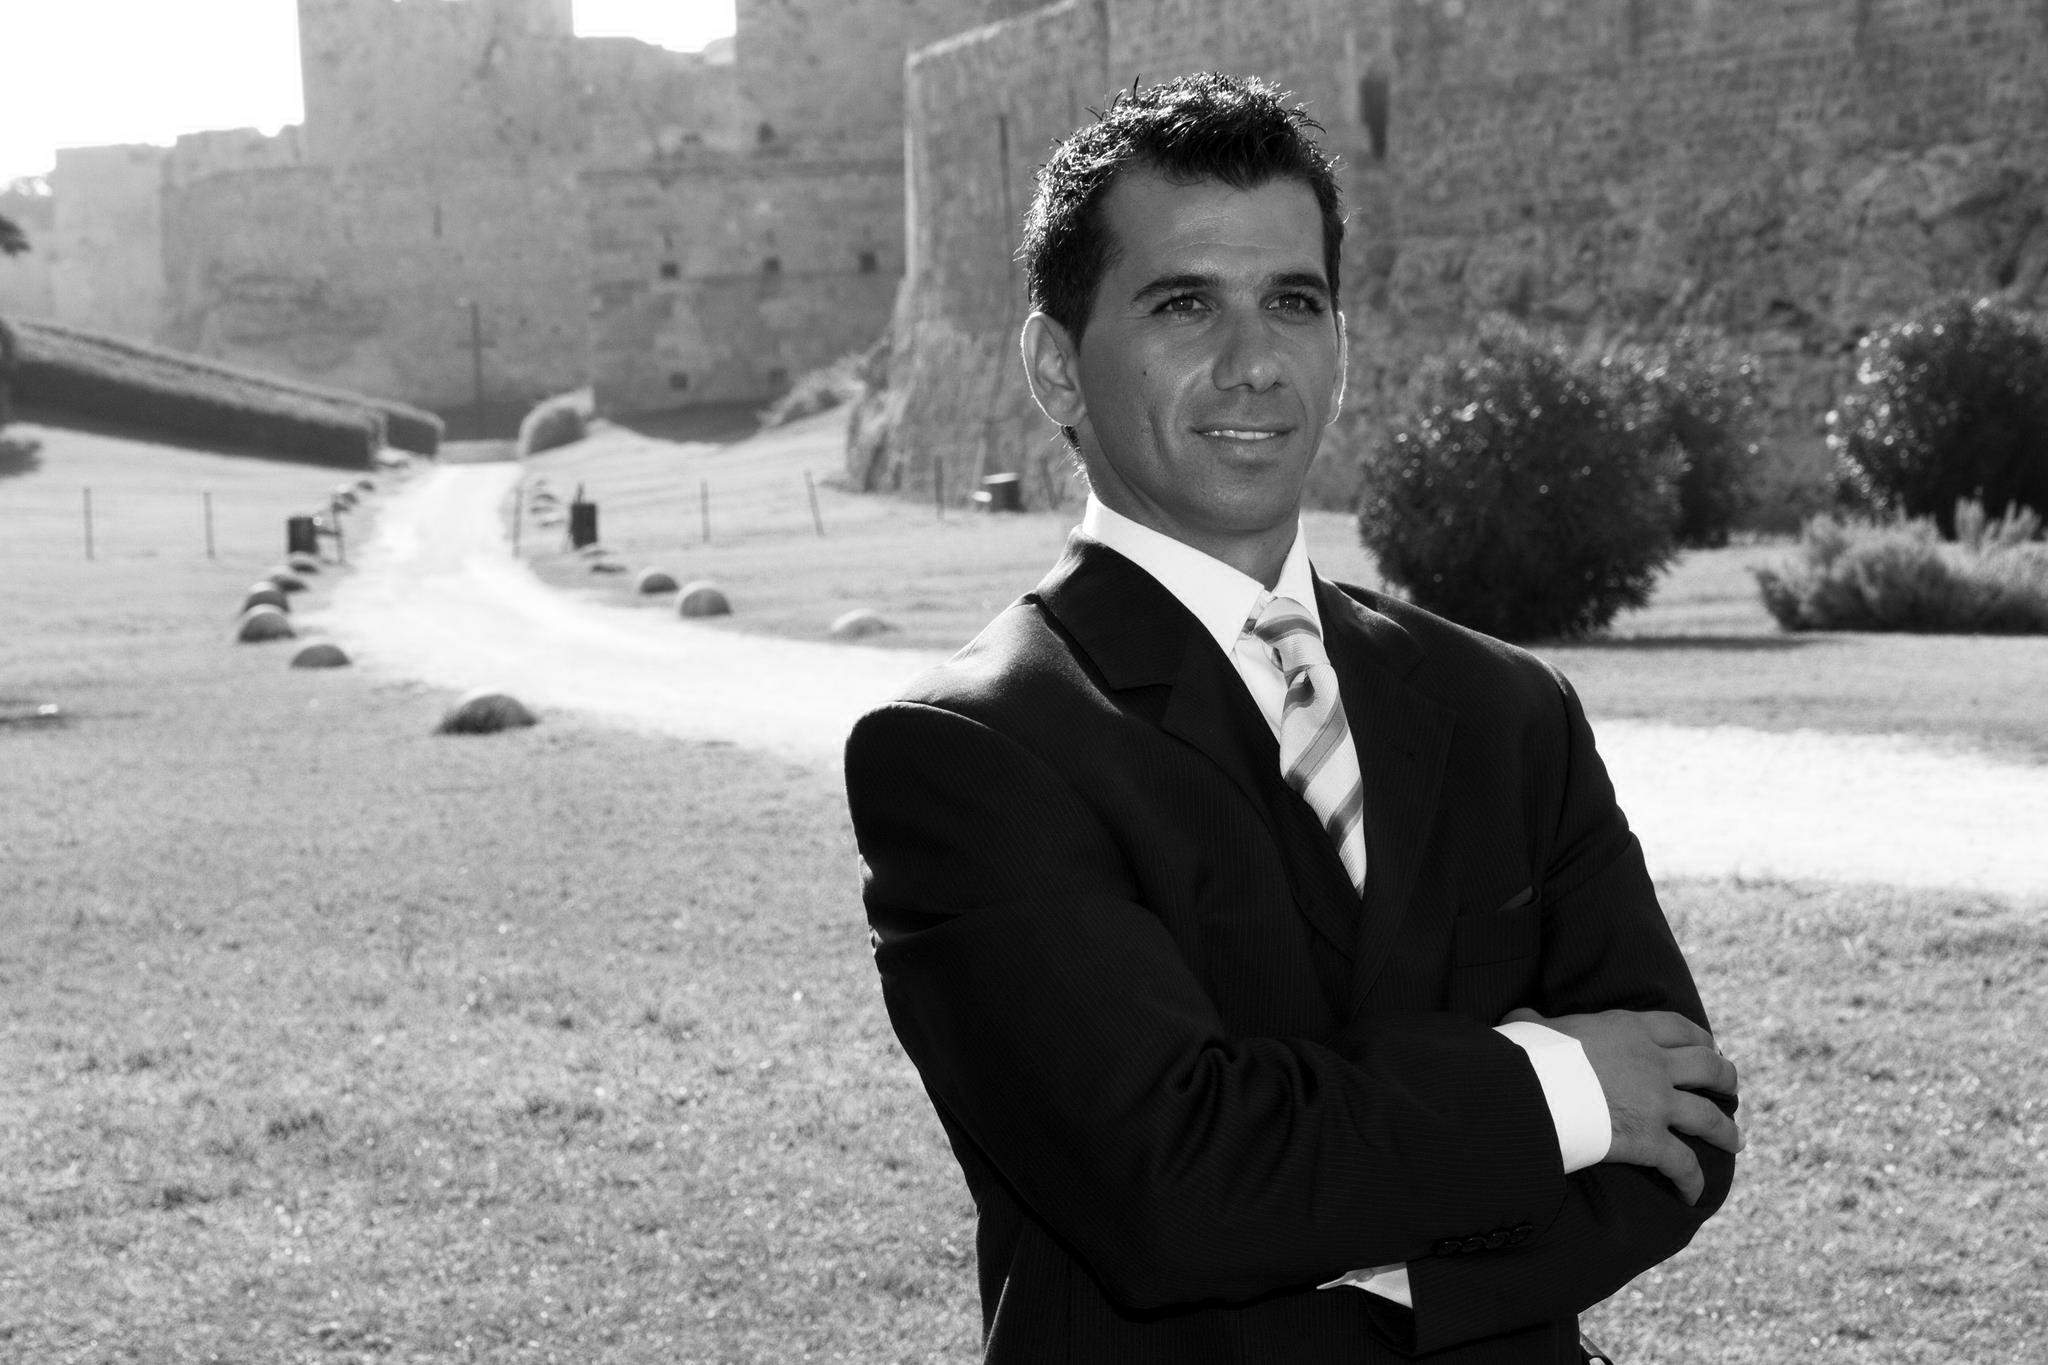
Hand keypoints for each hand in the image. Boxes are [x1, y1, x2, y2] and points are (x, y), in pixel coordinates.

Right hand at [1502, 1007, 1740, 1204]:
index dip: (1699, 1038)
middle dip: (1725, 1079)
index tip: (1706, 1046)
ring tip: (1735, 1140)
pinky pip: (1684, 1165)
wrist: (1529, 1089)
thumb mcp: (1534, 1028)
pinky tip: (1692, 1194)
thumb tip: (1519, 1018)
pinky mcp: (1650, 1141)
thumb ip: (1535, 1022)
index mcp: (1629, 1030)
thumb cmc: (1528, 1055)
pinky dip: (1692, 1182)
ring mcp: (1656, 1103)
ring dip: (1726, 1131)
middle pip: (1709, 1068)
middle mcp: (1653, 1063)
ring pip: (1709, 1117)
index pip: (1678, 1028)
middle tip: (1729, 1088)